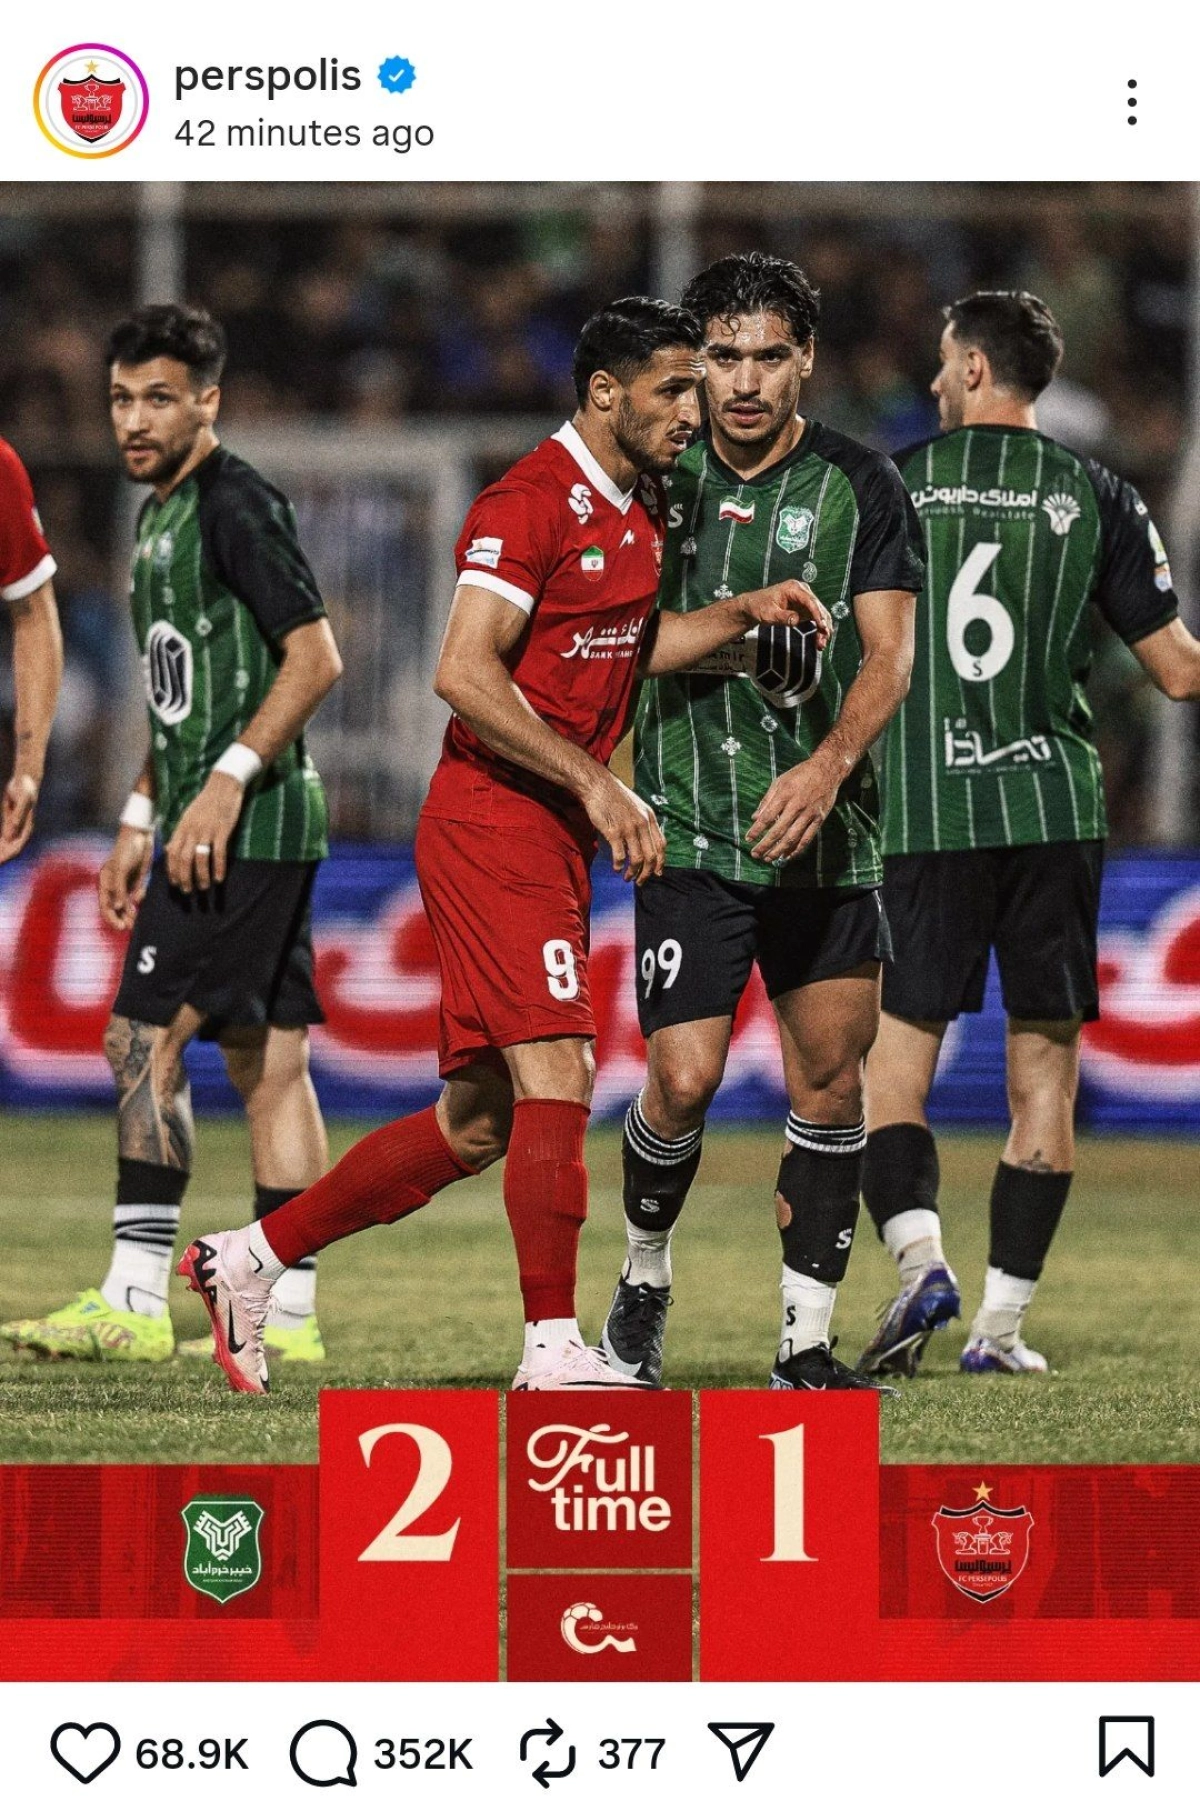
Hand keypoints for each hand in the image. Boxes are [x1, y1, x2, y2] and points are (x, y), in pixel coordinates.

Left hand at [0, 771, 38, 864]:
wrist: (25, 780)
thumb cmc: (26, 789)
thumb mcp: (22, 802)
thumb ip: (17, 817)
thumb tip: (9, 835)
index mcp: (26, 829)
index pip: (17, 847)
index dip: (7, 856)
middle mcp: (22, 831)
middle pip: (11, 849)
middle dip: (2, 857)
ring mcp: (15, 828)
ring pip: (6, 845)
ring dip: (0, 852)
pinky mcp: (9, 822)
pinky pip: (3, 837)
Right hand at [99, 826, 154, 928]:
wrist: (140, 836)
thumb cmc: (126, 851)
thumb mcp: (120, 870)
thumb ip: (119, 889)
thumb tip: (118, 907)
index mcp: (105, 882)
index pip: (106, 905)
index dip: (112, 918)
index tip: (121, 927)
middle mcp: (113, 885)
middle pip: (116, 908)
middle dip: (122, 918)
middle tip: (131, 926)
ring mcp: (125, 883)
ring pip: (127, 904)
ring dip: (131, 912)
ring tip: (136, 920)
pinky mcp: (137, 881)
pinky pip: (136, 895)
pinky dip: (138, 899)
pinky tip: (141, 897)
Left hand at [165, 772, 244, 891]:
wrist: (223, 784)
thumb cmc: (206, 802)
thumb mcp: (188, 817)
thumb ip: (179, 833)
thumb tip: (170, 849)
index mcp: (182, 828)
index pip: (172, 854)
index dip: (172, 871)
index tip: (176, 884)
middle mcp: (191, 830)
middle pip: (183, 859)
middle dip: (184, 878)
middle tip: (188, 891)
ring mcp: (207, 830)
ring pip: (199, 859)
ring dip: (201, 876)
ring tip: (204, 887)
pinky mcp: (222, 830)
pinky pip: (218, 853)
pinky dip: (218, 868)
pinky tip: (220, 878)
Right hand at [581, 769, 664, 885]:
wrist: (598, 785)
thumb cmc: (616, 796)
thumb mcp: (638, 807)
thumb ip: (644, 823)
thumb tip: (647, 843)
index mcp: (650, 818)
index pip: (661, 845)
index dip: (660, 862)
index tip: (657, 873)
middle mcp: (642, 824)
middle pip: (651, 856)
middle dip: (647, 873)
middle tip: (640, 881)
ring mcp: (628, 828)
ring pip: (637, 858)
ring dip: (632, 872)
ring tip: (627, 878)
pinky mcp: (613, 831)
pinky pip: (619, 854)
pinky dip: (618, 865)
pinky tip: (616, 868)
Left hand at [740, 580, 831, 646]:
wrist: (753, 606)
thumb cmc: (758, 607)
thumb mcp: (768, 613)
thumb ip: (782, 616)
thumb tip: (796, 620)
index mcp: (793, 588)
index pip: (810, 601)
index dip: (817, 614)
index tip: (822, 627)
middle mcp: (802, 591)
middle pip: (818, 607)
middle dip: (823, 624)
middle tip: (823, 640)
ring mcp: (804, 599)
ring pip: (820, 613)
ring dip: (823, 629)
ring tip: (822, 644)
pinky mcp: (804, 608)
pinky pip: (816, 618)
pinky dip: (819, 628)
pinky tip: (819, 640)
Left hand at [746, 754, 841, 863]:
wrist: (827, 770)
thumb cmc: (800, 774)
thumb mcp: (780, 781)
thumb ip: (767, 800)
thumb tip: (754, 817)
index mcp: (785, 794)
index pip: (767, 817)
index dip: (756, 830)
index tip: (748, 839)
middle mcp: (797, 806)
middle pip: (778, 830)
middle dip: (765, 845)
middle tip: (755, 854)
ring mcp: (809, 814)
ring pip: (792, 837)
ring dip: (779, 850)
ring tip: (768, 858)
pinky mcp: (819, 819)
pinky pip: (807, 838)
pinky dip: (797, 849)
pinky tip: (787, 856)